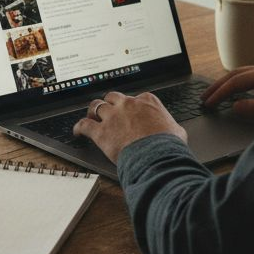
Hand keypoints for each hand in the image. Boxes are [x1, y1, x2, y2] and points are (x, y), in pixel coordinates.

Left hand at [72, 90, 187, 163]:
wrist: (158, 156)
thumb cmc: (169, 145)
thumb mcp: (176, 130)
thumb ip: (169, 125)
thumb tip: (173, 131)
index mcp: (147, 101)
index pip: (135, 98)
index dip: (131, 105)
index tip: (129, 111)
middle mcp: (128, 104)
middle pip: (113, 97)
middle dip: (110, 103)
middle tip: (108, 110)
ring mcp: (113, 116)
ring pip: (96, 106)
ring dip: (93, 111)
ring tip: (91, 116)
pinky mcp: (101, 132)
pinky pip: (84, 125)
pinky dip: (79, 127)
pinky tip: (77, 131)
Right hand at [201, 61, 253, 121]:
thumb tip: (235, 106)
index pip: (236, 81)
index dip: (219, 93)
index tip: (208, 104)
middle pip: (237, 73)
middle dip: (219, 85)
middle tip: (204, 97)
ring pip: (245, 73)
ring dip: (229, 83)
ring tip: (216, 94)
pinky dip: (240, 83)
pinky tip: (238, 92)